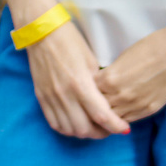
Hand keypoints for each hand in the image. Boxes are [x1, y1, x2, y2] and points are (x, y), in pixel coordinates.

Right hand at [26, 18, 128, 138]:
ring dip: (84, 133)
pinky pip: (55, 124)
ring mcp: (51, 98)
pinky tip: (76, 123)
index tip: (124, 129)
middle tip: (110, 128)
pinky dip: (68, 129)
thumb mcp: (91, 60)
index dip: (116, 126)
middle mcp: (65, 95)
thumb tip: (109, 101)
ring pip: (70, 130)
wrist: (41, 32)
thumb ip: (99, 83)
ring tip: (94, 127)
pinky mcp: (41, 98)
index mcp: (81, 83)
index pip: (101, 116)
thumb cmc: (70, 41)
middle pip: (85, 129)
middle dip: (101, 133)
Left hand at [97, 20, 165, 122]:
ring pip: (112, 118)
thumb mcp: (123, 58)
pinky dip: (123, 117)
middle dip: (96, 105)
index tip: (90, 91)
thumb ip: (110, 74)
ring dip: (109, 115)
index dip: (89, 91)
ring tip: (108, 111)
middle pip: (98, 108)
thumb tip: (103, 84)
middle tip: (96, 104)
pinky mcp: (149, 109)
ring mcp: (135, 104)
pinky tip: (122, 112)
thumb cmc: (151, 47)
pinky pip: (129, 120)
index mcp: (110, 78)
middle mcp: (120, 94)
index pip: (89, 92)